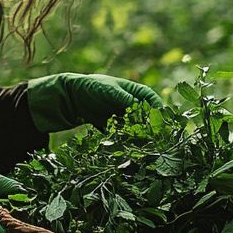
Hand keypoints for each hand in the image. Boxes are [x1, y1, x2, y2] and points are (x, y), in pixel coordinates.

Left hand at [26, 72, 162, 132]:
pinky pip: (122, 135)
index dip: (157, 108)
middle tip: (150, 135)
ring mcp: (122, 117)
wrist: (72, 97)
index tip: (159, 118)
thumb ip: (123, 98)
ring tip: (137, 142)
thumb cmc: (92, 86)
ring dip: (136, 135)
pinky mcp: (113, 127)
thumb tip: (136, 106)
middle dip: (148, 126)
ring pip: (135, 127)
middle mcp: (131, 105)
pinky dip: (123, 140)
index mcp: (134, 91)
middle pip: (146, 116)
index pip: (151, 99)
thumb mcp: (109, 90)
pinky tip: (123, 145)